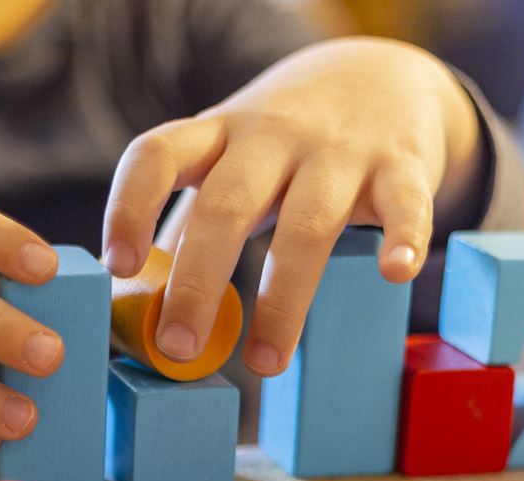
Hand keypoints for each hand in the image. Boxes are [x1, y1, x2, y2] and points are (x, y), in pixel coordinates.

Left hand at [103, 37, 482, 375]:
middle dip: (197, 280)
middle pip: (227, 204)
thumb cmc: (284, 144)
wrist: (380, 76)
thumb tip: (133, 311)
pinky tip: (395, 274)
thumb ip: (187, 226)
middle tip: (178, 346)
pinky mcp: (401, 164)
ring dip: (284, 298)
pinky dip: (403, 237)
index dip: (130, 206)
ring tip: (266, 362)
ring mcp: (338, 150)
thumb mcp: (227, 163)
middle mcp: (272, 136)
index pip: (158, 156)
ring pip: (307, 222)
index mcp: (216, 136)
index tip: (120, 266)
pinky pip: (403, 202)